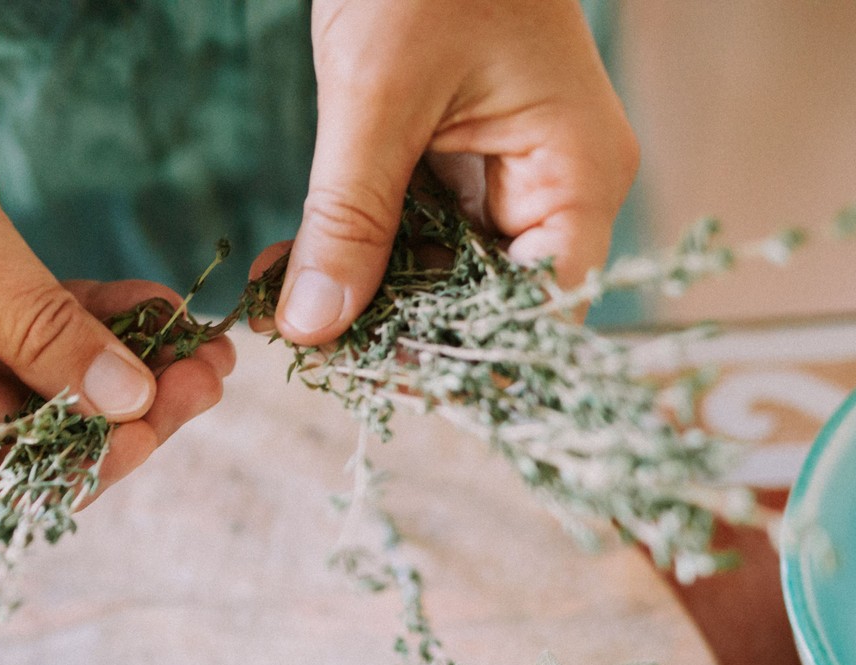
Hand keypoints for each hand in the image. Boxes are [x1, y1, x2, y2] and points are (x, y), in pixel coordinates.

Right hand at [0, 5, 233, 519]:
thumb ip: (40, 327)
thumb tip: (128, 402)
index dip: (65, 476)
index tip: (147, 429)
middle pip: (18, 444)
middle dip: (117, 415)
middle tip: (205, 376)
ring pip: (37, 388)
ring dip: (119, 369)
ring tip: (201, 345)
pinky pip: (31, 333)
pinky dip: (90, 323)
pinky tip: (154, 305)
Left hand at [261, 0, 639, 342]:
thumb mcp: (376, 95)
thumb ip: (350, 218)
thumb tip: (317, 327)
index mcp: (575, 175)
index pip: (536, 314)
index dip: (459, 357)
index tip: (372, 377)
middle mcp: (555, 186)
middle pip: (484, 303)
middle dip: (393, 329)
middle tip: (305, 346)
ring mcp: (507, 173)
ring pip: (439, 272)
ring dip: (361, 294)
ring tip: (280, 310)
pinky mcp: (459, 158)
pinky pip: (412, 229)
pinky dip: (353, 250)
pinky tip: (287, 270)